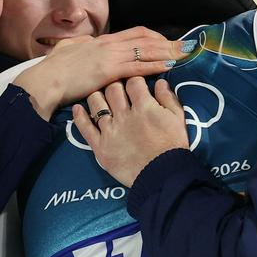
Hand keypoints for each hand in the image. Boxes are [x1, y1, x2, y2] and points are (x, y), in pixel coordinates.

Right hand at [15, 28, 188, 118]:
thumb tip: (87, 41)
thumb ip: (81, 45)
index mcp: (101, 40)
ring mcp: (110, 55)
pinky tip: (168, 66)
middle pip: (146, 39)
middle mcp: (109, 44)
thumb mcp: (69, 50)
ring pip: (146, 50)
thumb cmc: (53, 69)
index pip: (135, 33)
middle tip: (186, 46)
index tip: (167, 42)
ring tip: (185, 54)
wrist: (45, 79)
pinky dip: (156, 65)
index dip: (154, 37)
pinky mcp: (109, 70)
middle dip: (168, 42)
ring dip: (168, 52)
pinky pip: (138, 65)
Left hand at [72, 77, 188, 186]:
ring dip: (97, 95)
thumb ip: (168, 98)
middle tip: (117, 88)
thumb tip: (159, 81)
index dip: (134, 80)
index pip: (134, 82)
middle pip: (113, 89)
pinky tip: (78, 108)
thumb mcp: (177, 119)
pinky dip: (80, 116)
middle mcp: (124, 115)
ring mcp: (110, 131)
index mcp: (144, 107)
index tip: (135, 83)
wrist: (163, 176)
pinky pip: (85, 128)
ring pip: (96, 103)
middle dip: (115, 84)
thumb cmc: (173, 147)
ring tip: (99, 96)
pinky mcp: (100, 146)